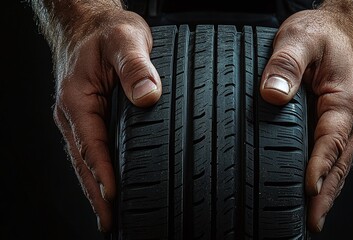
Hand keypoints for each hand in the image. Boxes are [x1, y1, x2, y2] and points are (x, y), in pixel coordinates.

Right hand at [52, 8, 160, 231]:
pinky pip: (91, 149)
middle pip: (84, 162)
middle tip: (110, 223)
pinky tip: (107, 183)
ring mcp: (78, 117)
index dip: (103, 175)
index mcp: (78, 100)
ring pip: (86, 160)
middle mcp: (74, 113)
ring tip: (109, 214)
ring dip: (96, 188)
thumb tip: (147, 96)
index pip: (92, 147)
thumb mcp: (124, 41)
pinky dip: (97, 171)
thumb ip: (135, 67)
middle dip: (97, 195)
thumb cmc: (104, 32)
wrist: (88, 24)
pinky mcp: (87, 116)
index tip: (113, 200)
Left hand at [260, 9, 352, 232]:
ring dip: (328, 191)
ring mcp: (350, 121)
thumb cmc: (327, 34)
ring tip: (312, 217)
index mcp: (346, 99)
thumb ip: (285, 64)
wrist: (349, 29)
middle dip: (325, 195)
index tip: (308, 191)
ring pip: (339, 162)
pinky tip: (315, 188)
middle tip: (311, 223)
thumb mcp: (301, 38)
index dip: (319, 167)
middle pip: (339, 162)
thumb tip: (273, 95)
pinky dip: (327, 175)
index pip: (330, 141)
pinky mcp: (342, 122)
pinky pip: (335, 153)